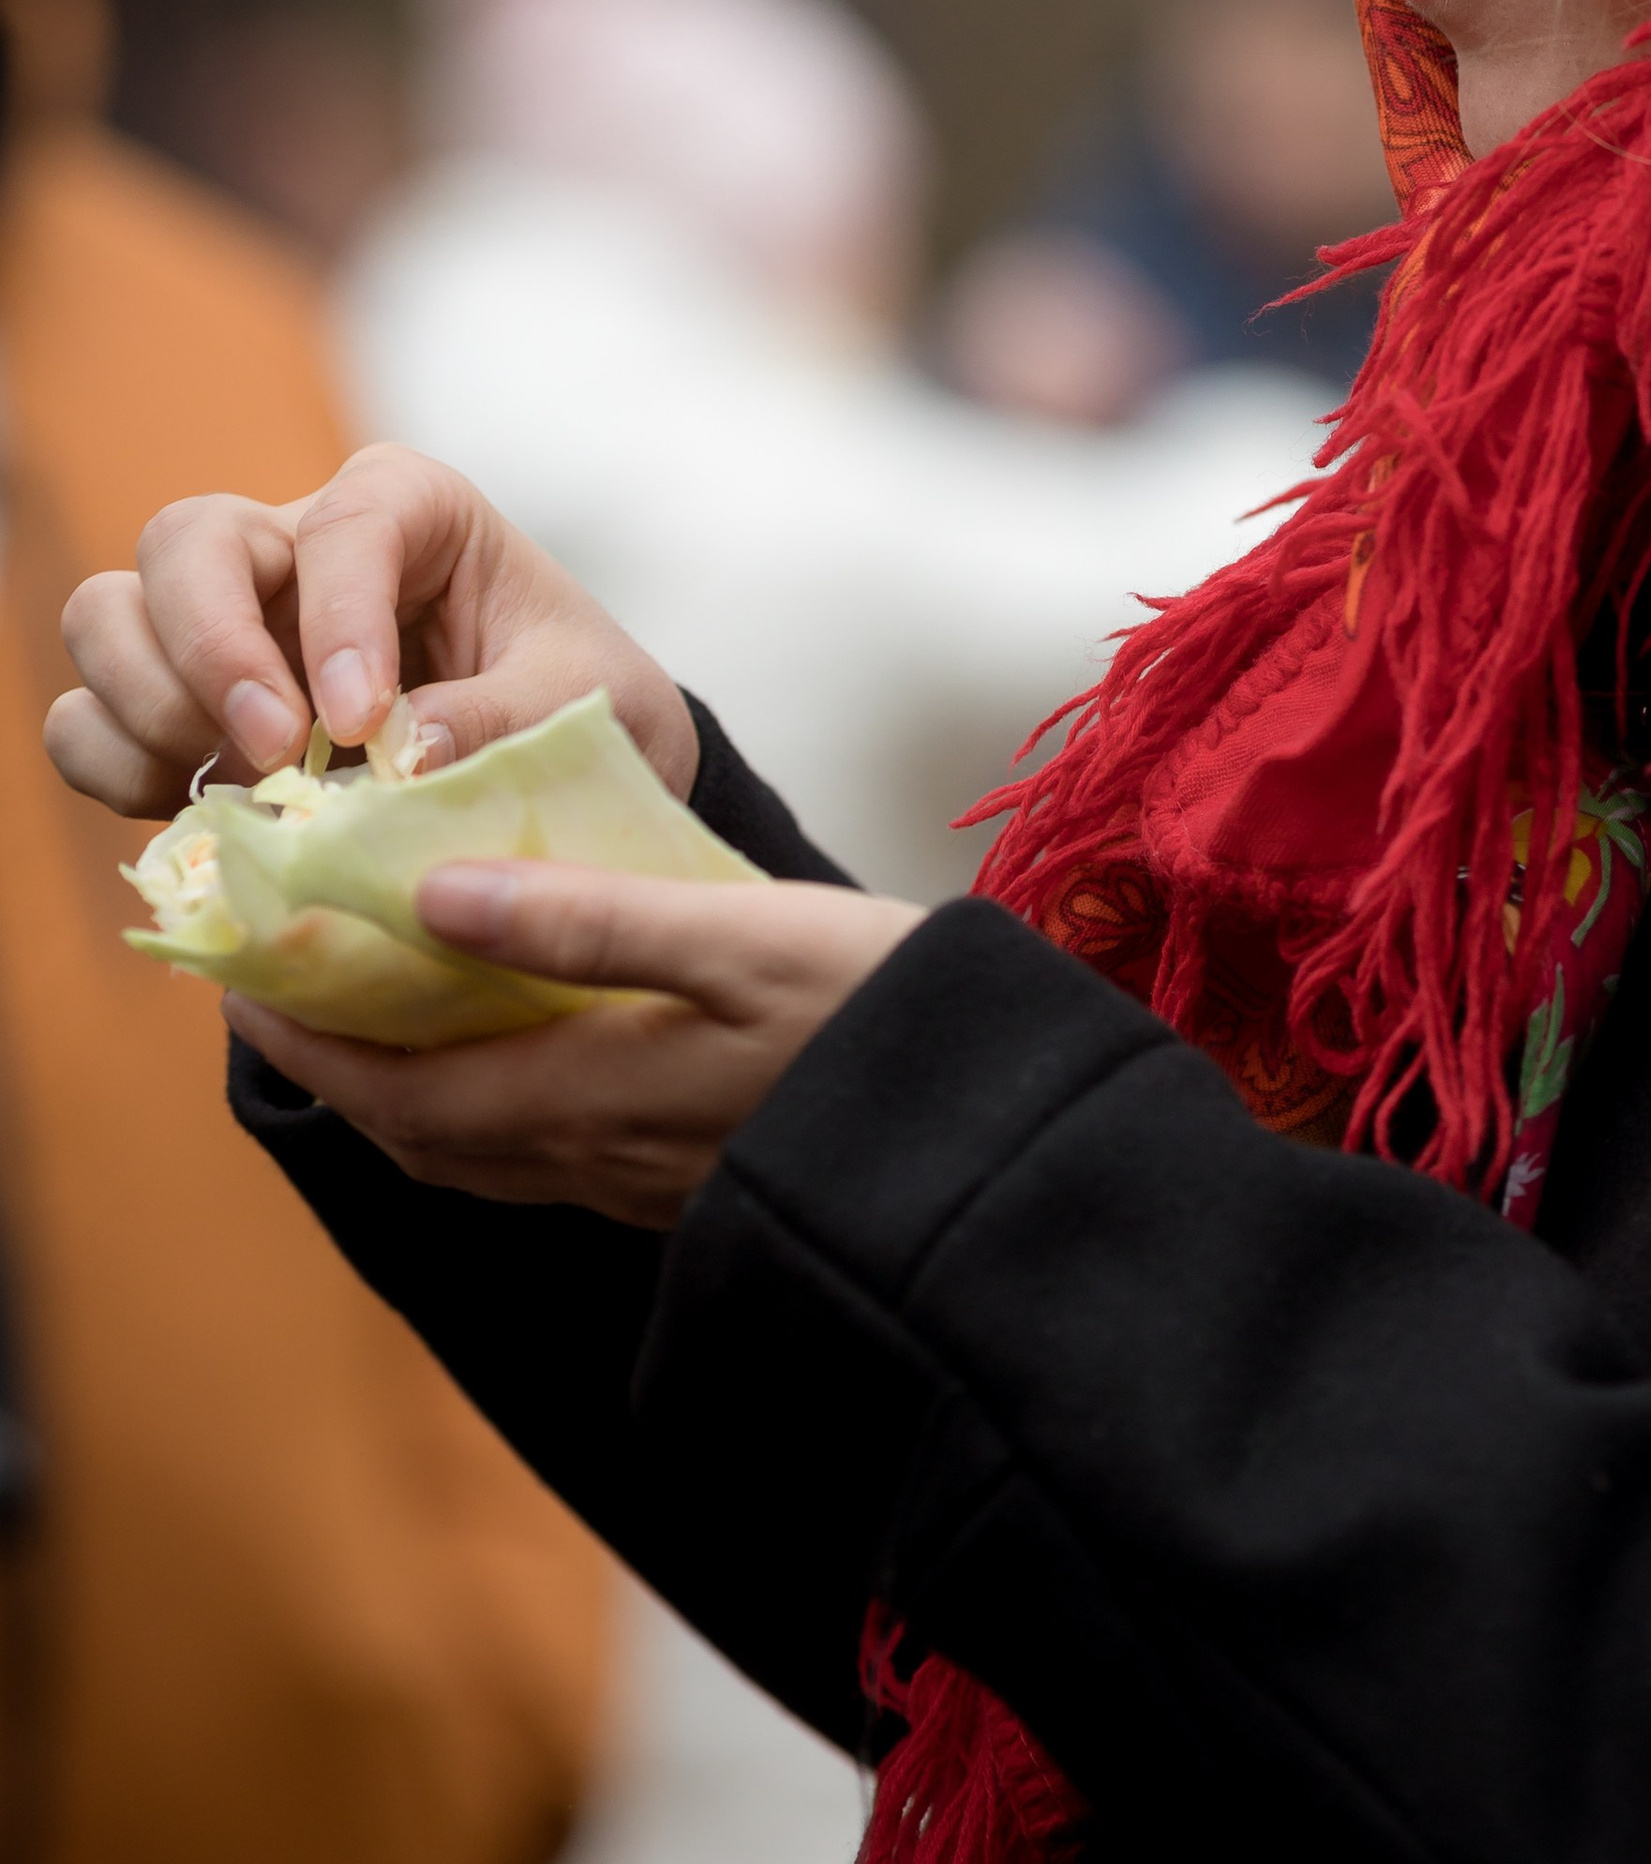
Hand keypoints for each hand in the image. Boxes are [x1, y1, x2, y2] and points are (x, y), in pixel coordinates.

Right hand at [44, 444, 696, 820]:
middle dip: (207, 644)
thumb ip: (509, 718)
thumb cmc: (578, 696)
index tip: (363, 724)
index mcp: (410, 508)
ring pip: (111, 613)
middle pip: (186, 540)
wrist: (562, 762)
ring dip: (148, 705)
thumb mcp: (586, 698)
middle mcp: (297, 546)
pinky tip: (199, 811)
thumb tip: (404, 753)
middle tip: (277, 750)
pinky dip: (114, 766)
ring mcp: (229, 623)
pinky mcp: (186, 709)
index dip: (338, 619)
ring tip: (240, 785)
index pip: (344, 524)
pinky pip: (88, 716)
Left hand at [223, 863, 927, 1226]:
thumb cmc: (873, 1009)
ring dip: (402, 1086)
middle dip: (334, 1064)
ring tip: (369, 1005)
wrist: (988, 1130)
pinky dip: (479, 1099)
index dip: (305, 1039)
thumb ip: (585, 917)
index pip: (395, 1087)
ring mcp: (638, 1180)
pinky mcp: (682, 1177)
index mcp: (585, 1098)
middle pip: (418, 1130)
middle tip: (278, 983)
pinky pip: (538, 1151)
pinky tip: (502, 1042)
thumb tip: (427, 895)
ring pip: (476, 1149)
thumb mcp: (735, 935)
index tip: (237, 974)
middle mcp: (592, 1159)